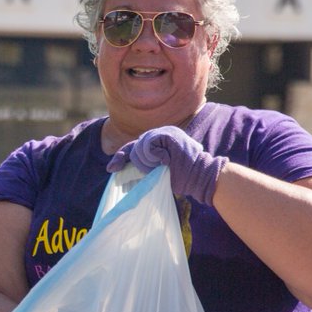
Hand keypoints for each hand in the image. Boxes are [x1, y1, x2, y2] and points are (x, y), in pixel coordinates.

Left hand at [106, 126, 227, 204]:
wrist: (200, 177)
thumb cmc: (183, 178)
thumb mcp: (159, 171)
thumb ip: (147, 165)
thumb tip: (126, 172)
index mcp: (160, 141)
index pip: (135, 146)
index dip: (121, 157)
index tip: (111, 169)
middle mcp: (161, 133)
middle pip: (134, 146)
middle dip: (135, 161)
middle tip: (144, 169)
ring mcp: (164, 132)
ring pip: (140, 147)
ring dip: (147, 162)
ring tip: (163, 165)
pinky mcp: (167, 134)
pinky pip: (148, 146)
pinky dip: (154, 156)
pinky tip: (166, 160)